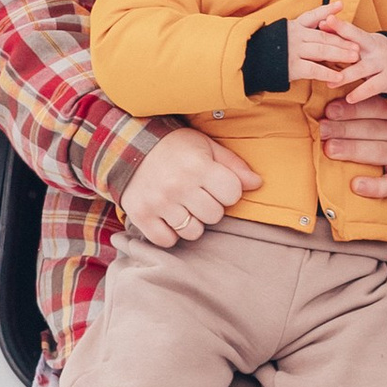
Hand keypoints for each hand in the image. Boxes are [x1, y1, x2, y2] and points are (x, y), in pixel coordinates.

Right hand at [119, 130, 256, 248]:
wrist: (128, 146)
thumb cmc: (174, 147)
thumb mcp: (205, 146)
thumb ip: (233, 165)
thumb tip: (258, 183)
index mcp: (197, 166)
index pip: (232, 193)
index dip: (228, 190)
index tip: (216, 184)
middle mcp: (178, 185)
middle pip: (214, 215)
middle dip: (210, 207)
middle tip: (197, 195)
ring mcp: (159, 203)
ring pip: (193, 232)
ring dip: (192, 222)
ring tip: (183, 206)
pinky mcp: (142, 216)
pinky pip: (167, 241)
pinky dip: (170, 233)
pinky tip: (168, 217)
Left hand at [285, 11, 386, 100]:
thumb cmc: (373, 52)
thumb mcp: (362, 42)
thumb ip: (341, 34)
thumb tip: (321, 22)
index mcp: (366, 39)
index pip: (351, 31)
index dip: (339, 26)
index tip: (327, 20)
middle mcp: (374, 50)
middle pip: (358, 46)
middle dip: (342, 49)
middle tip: (324, 50)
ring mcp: (381, 65)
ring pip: (362, 69)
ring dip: (346, 76)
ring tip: (330, 83)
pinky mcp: (386, 80)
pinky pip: (372, 87)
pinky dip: (361, 93)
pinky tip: (349, 98)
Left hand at [321, 100, 386, 199]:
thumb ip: (374, 111)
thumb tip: (333, 107)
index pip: (376, 108)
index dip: (353, 109)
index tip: (330, 110)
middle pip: (374, 129)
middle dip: (345, 128)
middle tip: (322, 129)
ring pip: (379, 152)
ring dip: (353, 149)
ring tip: (330, 149)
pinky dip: (373, 186)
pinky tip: (356, 185)